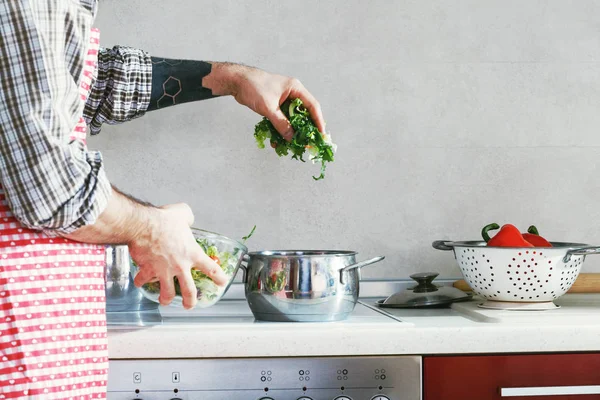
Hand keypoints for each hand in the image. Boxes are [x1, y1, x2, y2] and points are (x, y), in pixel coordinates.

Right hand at [129, 203, 228, 308]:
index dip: (218, 277)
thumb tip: (187, 219)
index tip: (221, 282)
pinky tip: (140, 282)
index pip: (211, 268)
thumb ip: (188, 217)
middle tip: (190, 305)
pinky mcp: (148, 270)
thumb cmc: (163, 220)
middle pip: (190, 290)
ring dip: (166, 299)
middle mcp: (180, 265)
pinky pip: (144, 280)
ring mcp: (164, 270)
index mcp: (192, 253)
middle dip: (190, 301)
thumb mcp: (183, 213)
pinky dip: (141, 282)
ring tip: (165, 301)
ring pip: (167, 292)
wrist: (143, 225)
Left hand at [204, 63, 325, 140]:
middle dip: (304, 129)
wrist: (235, 81)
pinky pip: (281, 120)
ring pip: (292, 119)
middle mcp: (292, 94)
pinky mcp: (275, 106)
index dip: (318, 121)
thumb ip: (280, 123)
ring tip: (290, 145)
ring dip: (290, 132)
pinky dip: (280, 130)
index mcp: (295, 88)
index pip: (312, 106)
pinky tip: (276, 141)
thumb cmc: (253, 87)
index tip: (321, 134)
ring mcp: (283, 100)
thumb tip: (291, 137)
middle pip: (303, 114)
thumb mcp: (268, 107)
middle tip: (307, 143)